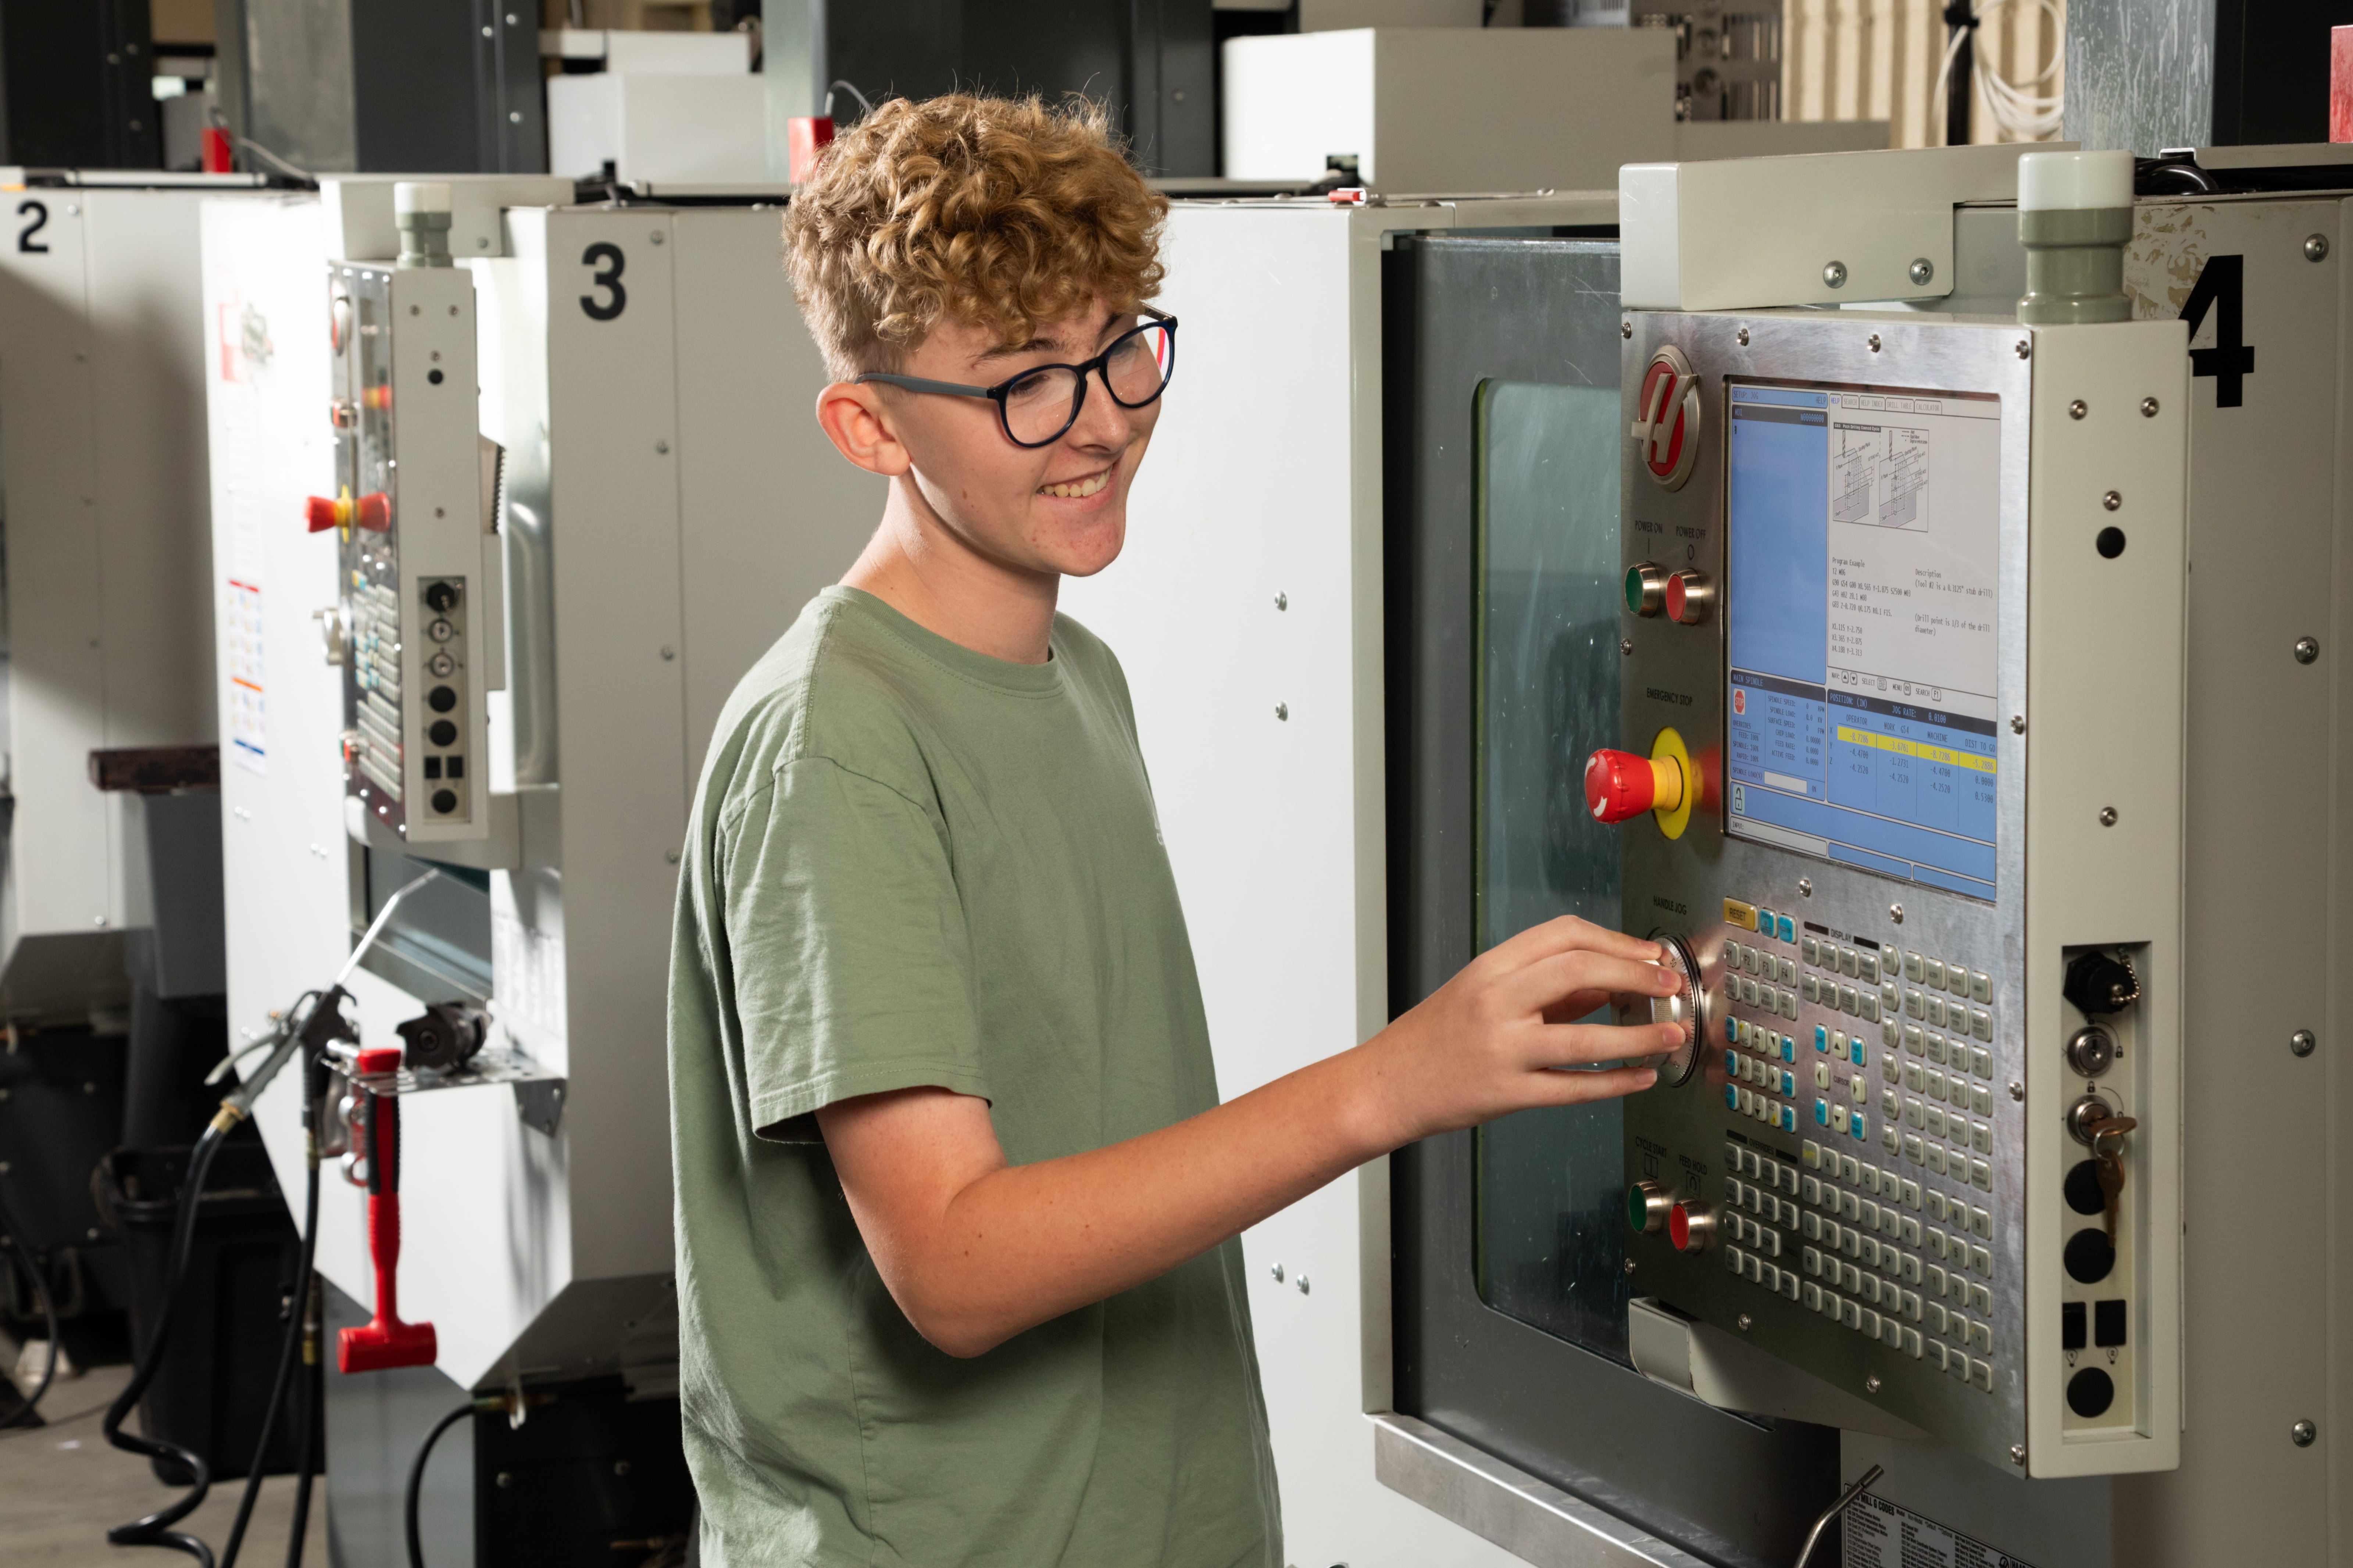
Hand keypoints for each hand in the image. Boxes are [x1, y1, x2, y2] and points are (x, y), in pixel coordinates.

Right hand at [1355, 915, 1680, 1145]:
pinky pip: (1574, 1088)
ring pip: (1584, 1036)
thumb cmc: (1434, 1037)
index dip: (1615, 941)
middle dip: (1636, 974)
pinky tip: (1640, 1077)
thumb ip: (1543, 986)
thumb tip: (1609, 981)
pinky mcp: (1507, 1094)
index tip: (1648, 954)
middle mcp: (1494, 1002)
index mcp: (1489, 969)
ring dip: (1639, 1035)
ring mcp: (1502, 1049)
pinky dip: (1615, 1083)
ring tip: (1672, 1034)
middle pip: (1578, 969)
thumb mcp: (1481, 993)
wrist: (1387, 1084)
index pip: (1563, 935)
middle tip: (1669, 984)